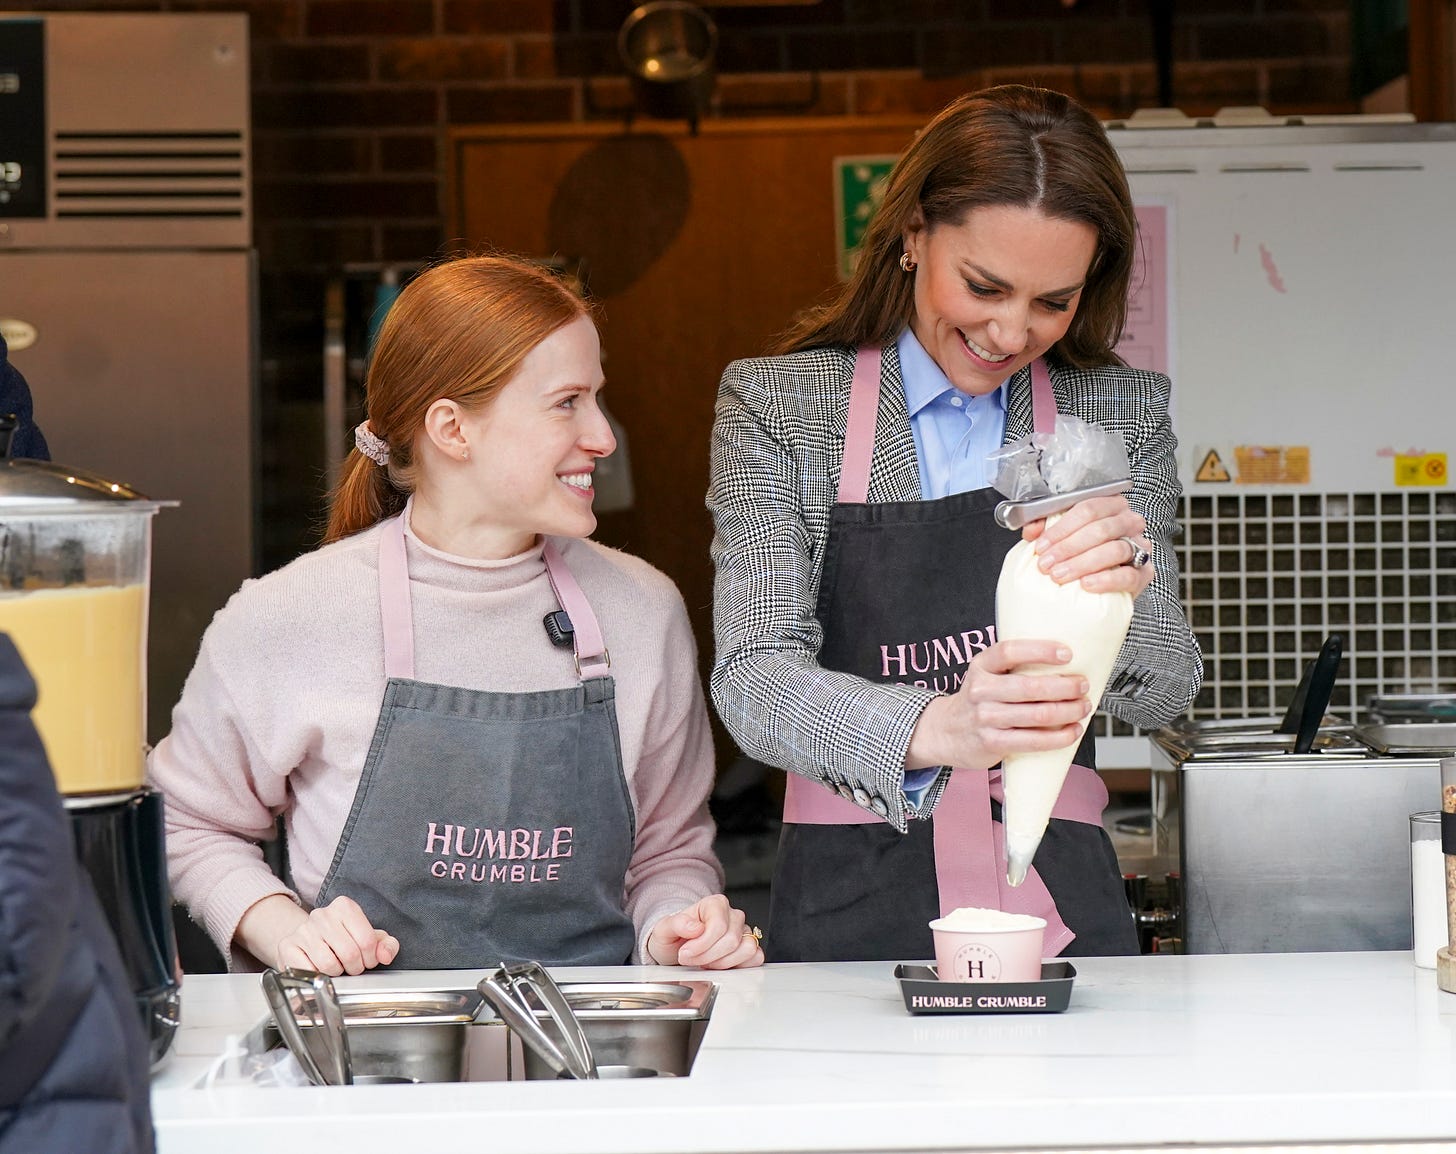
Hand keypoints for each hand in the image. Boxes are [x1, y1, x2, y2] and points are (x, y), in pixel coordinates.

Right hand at [238, 893, 399, 975]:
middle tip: (352, 967)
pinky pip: (309, 971)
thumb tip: (386, 955)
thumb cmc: (342, 939)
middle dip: (355, 968)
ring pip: (329, 965)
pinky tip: (320, 969)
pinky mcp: (288, 946)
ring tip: (337, 967)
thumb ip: (386, 945)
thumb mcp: (368, 938)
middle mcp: (322, 915)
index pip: (367, 940)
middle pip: (349, 953)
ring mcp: (303, 930)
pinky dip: (318, 977)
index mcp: (344, 907)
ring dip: (337, 973)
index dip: (370, 958)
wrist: (307, 939)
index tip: (367, 960)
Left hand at [646, 894, 764, 969]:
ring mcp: (743, 931)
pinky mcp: (749, 947)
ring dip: (723, 963)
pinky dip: (737, 966)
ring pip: (746, 949)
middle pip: (731, 940)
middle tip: (692, 959)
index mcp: (715, 904)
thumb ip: (676, 924)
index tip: (686, 953)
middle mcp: (732, 915)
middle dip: (708, 956)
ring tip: (706, 962)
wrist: (677, 948)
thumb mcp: (664, 929)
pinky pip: (756, 958)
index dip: (702, 945)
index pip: (718, 926)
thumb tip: (695, 927)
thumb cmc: (674, 937)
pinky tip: (719, 965)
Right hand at [907, 639, 1090, 771]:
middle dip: (1065, 687)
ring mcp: (985, 718)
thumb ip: (1013, 667)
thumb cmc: (977, 700)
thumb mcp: (985, 675)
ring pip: (1038, 715)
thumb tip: (1065, 662)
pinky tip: (1072, 731)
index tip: (1067, 653)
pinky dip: (1060, 736)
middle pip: (1030, 687)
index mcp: (981, 666)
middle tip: (1082, 686)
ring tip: (1083, 707)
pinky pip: (1034, 741)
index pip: (1009, 651)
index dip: (1040, 651)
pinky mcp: (993, 743)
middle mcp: (980, 690)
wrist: (944, 732)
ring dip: (1069, 711)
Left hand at [1022, 494, 1154, 597]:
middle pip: (1100, 529)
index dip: (1061, 528)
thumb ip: (1045, 528)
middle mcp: (1128, 522)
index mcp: (1110, 505)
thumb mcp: (1061, 536)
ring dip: (1083, 563)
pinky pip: (1129, 575)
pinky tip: (1087, 584)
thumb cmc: (1081, 553)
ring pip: (1115, 550)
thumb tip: (1032, 530)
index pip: (1087, 510)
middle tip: (1047, 564)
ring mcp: (1140, 547)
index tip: (1041, 546)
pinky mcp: (1145, 573)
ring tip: (1061, 575)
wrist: (1100, 588)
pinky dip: (1106, 580)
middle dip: (1068, 547)